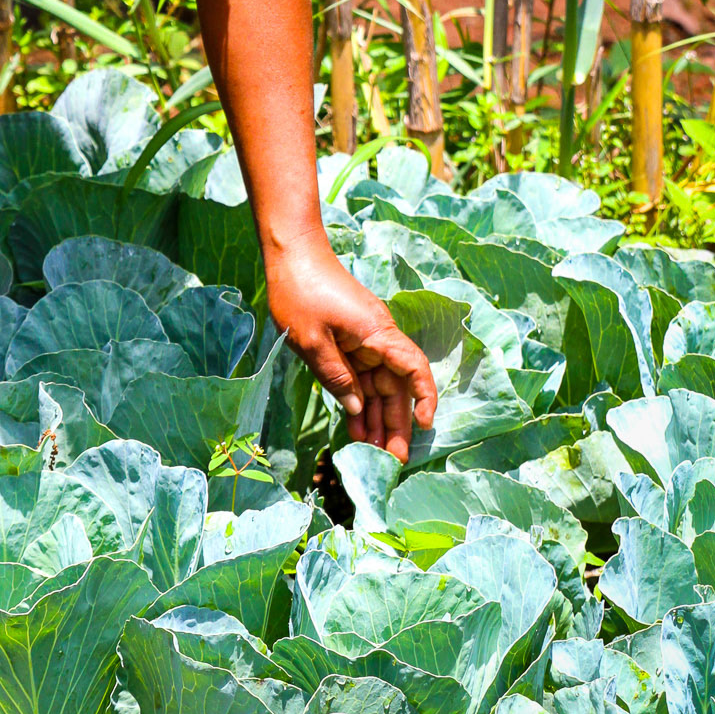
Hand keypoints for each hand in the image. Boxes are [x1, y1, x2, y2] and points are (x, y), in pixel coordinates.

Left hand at [266, 237, 436, 463]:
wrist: (290, 253)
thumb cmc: (300, 290)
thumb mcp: (311, 341)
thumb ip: (336, 377)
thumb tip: (358, 409)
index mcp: (378, 334)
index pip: (415, 369)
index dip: (424, 399)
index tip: (423, 426)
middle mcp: (378, 338)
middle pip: (396, 386)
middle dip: (395, 423)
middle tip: (391, 461)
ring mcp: (364, 339)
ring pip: (378, 385)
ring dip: (376, 417)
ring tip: (372, 453)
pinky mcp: (349, 340)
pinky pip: (360, 376)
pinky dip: (358, 400)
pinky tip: (355, 427)